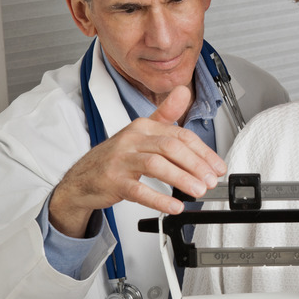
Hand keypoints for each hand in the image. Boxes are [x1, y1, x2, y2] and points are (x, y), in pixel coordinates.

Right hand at [49, 86, 226, 236]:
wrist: (81, 178)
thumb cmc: (116, 157)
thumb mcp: (141, 133)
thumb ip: (166, 114)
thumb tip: (184, 92)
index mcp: (143, 126)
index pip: (180, 135)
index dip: (203, 152)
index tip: (217, 167)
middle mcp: (132, 139)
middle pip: (170, 147)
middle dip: (195, 164)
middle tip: (210, 180)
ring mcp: (121, 160)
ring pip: (156, 165)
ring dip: (181, 179)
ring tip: (198, 191)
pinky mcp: (113, 180)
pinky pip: (138, 190)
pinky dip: (159, 199)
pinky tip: (174, 206)